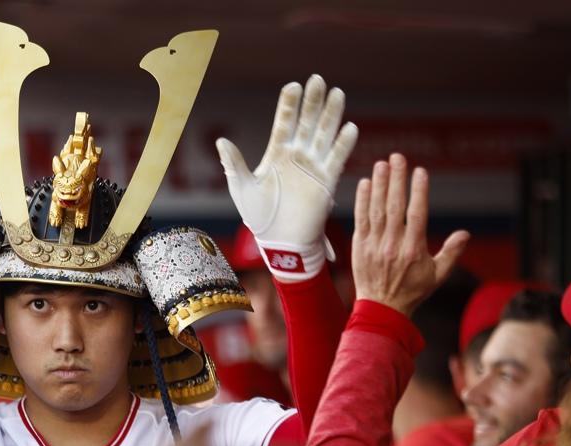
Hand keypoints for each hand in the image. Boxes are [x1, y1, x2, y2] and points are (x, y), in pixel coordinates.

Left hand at [218, 74, 357, 280]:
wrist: (279, 242)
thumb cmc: (258, 217)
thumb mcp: (242, 187)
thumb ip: (234, 163)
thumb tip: (221, 141)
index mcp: (277, 154)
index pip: (285, 123)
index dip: (289, 105)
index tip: (293, 86)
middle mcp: (298, 156)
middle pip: (308, 123)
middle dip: (313, 102)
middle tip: (318, 79)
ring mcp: (313, 167)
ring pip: (325, 135)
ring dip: (331, 115)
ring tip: (337, 93)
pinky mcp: (327, 182)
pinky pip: (337, 159)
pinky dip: (343, 144)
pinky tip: (349, 127)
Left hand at [352, 153, 468, 315]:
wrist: (381, 308)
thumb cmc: (412, 290)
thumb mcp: (437, 275)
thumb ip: (452, 253)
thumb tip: (466, 234)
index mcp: (413, 250)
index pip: (416, 214)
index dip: (418, 191)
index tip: (420, 172)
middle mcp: (392, 244)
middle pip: (394, 206)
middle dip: (396, 180)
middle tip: (397, 157)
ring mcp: (374, 244)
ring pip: (376, 209)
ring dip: (378, 185)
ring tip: (381, 164)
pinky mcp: (359, 245)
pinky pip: (360, 219)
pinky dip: (361, 200)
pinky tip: (365, 183)